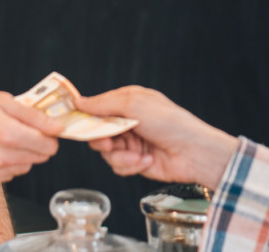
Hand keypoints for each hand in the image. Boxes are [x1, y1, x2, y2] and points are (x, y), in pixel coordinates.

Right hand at [0, 85, 63, 186]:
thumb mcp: (0, 99)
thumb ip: (32, 114)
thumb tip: (56, 126)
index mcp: (7, 133)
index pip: (48, 145)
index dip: (51, 135)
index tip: (48, 128)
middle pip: (39, 158)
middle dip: (37, 143)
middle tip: (23, 129)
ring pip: (23, 167)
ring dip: (22, 154)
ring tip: (3, 136)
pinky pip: (6, 175)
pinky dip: (5, 163)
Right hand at [75, 86, 238, 188]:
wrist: (193, 152)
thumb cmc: (169, 122)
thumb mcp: (135, 105)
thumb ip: (104, 104)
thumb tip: (79, 102)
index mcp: (128, 102)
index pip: (97, 107)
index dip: (86, 117)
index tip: (74, 124)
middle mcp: (128, 122)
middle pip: (97, 132)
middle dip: (102, 140)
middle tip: (109, 143)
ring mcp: (132, 143)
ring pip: (107, 153)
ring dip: (122, 156)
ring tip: (138, 155)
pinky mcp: (136, 162)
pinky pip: (118, 166)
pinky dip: (131, 165)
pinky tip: (147, 160)